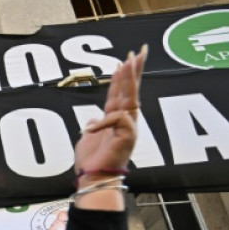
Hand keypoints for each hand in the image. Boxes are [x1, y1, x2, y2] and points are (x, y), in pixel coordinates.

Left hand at [74, 47, 146, 180]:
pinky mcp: (128, 135)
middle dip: (135, 70)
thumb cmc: (91, 162)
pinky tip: (91, 130)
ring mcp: (129, 128)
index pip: (121, 94)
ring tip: (128, 60)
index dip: (122, 77)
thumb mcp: (88, 139)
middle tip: (139, 50)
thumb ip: (93, 126)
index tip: (125, 60)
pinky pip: (117, 118)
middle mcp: (125, 122)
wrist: (93, 179)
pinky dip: (103, 122)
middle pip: (131, 91)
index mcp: (115, 121)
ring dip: (128, 78)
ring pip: (130, 98)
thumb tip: (93, 120)